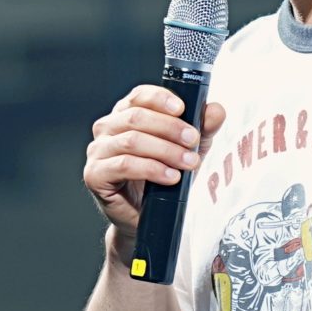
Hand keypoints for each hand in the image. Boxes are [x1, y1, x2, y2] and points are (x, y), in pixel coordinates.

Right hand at [84, 84, 226, 244]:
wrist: (147, 215)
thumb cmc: (162, 178)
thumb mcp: (188, 149)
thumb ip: (202, 128)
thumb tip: (216, 110)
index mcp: (125, 114)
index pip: (139, 95)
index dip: (160, 98)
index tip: (183, 109)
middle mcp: (107, 128)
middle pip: (136, 117)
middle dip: (170, 128)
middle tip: (192, 141)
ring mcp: (98, 151)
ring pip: (131, 140)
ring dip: (165, 150)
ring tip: (188, 163)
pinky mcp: (95, 174)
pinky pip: (124, 165)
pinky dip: (152, 169)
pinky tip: (170, 176)